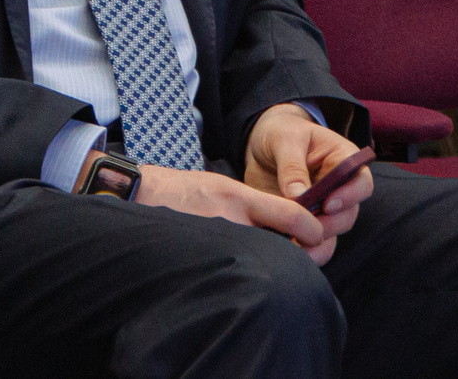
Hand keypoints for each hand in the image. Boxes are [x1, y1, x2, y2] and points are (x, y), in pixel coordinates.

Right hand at [129, 158, 332, 262]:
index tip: (318, 235)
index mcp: (237, 196)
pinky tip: (248, 272)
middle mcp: (229, 218)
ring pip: (260, 258)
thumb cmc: (183, 190)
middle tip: (306, 254)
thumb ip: (253, 204)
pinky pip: (235, 269)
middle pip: (281, 245)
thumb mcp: (222, 185)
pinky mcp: (200, 257)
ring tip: (278, 265)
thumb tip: (291, 223)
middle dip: (299, 253)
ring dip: (274, 264)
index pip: (291, 214)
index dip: (312, 229)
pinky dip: (248, 272)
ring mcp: (215, 238)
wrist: (139, 194)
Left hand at [243, 103, 373, 262]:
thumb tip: (297, 195)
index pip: (361, 182)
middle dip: (330, 224)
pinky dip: (303, 247)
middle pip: (348, 214)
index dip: (350, 196)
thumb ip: (292, 165)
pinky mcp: (307, 221)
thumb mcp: (284, 139)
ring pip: (332, 231)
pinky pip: (313, 241)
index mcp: (344, 160)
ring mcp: (324, 207)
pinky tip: (286, 249)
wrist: (261, 146)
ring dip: (317, 240)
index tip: (327, 205)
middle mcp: (340, 188)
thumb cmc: (280, 133)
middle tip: (307, 230)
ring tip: (295, 242)